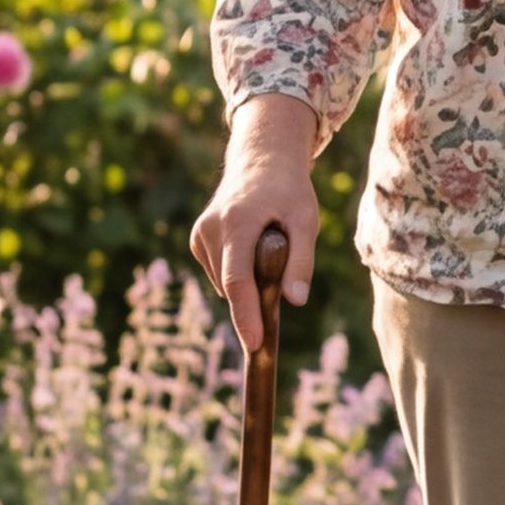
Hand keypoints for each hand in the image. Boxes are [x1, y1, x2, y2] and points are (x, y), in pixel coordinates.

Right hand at [192, 98, 322, 359]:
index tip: (254, 343)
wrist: (261, 162)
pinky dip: (237, 272)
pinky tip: (250, 245)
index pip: (237, 279)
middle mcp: (211, 228)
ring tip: (267, 246)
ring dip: (249, 280)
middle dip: (254, 302)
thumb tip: (296, 301)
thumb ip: (301, 260)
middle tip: (279, 292)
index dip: (246, 314)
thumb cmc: (289, 192)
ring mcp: (200, 234)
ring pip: (226, 283)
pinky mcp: (197, 239)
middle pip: (232, 285)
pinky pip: (220, 273)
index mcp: (237, 222)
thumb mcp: (306, 221)